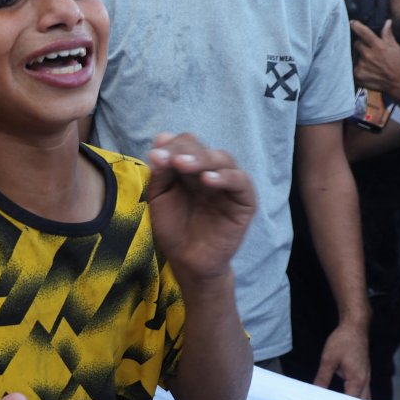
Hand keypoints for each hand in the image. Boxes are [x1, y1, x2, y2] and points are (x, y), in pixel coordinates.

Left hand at [145, 133, 255, 284]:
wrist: (187, 261)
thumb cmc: (173, 229)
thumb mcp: (159, 197)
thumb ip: (161, 171)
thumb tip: (161, 138)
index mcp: (191, 168)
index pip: (185, 145)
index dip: (171, 146)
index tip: (155, 156)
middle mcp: (211, 171)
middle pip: (202, 148)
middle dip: (184, 151)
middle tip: (170, 160)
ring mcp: (229, 184)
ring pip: (222, 159)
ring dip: (202, 159)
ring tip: (183, 165)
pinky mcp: (244, 200)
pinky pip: (240, 182)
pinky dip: (225, 177)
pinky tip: (208, 179)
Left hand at [314, 319, 370, 398]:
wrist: (355, 326)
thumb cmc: (343, 340)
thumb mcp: (328, 359)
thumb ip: (323, 378)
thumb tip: (316, 392)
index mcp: (357, 380)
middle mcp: (365, 382)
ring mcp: (366, 378)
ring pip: (365, 399)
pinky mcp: (364, 374)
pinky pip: (363, 392)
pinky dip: (357, 399)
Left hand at [350, 20, 399, 96]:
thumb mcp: (396, 47)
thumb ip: (388, 35)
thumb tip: (387, 22)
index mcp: (378, 46)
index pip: (363, 32)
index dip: (356, 26)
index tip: (352, 23)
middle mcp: (368, 55)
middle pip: (357, 44)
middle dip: (362, 44)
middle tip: (370, 49)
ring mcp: (362, 66)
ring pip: (356, 56)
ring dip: (361, 57)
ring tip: (372, 62)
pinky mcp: (358, 75)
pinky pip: (355, 67)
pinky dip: (360, 67)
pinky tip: (369, 70)